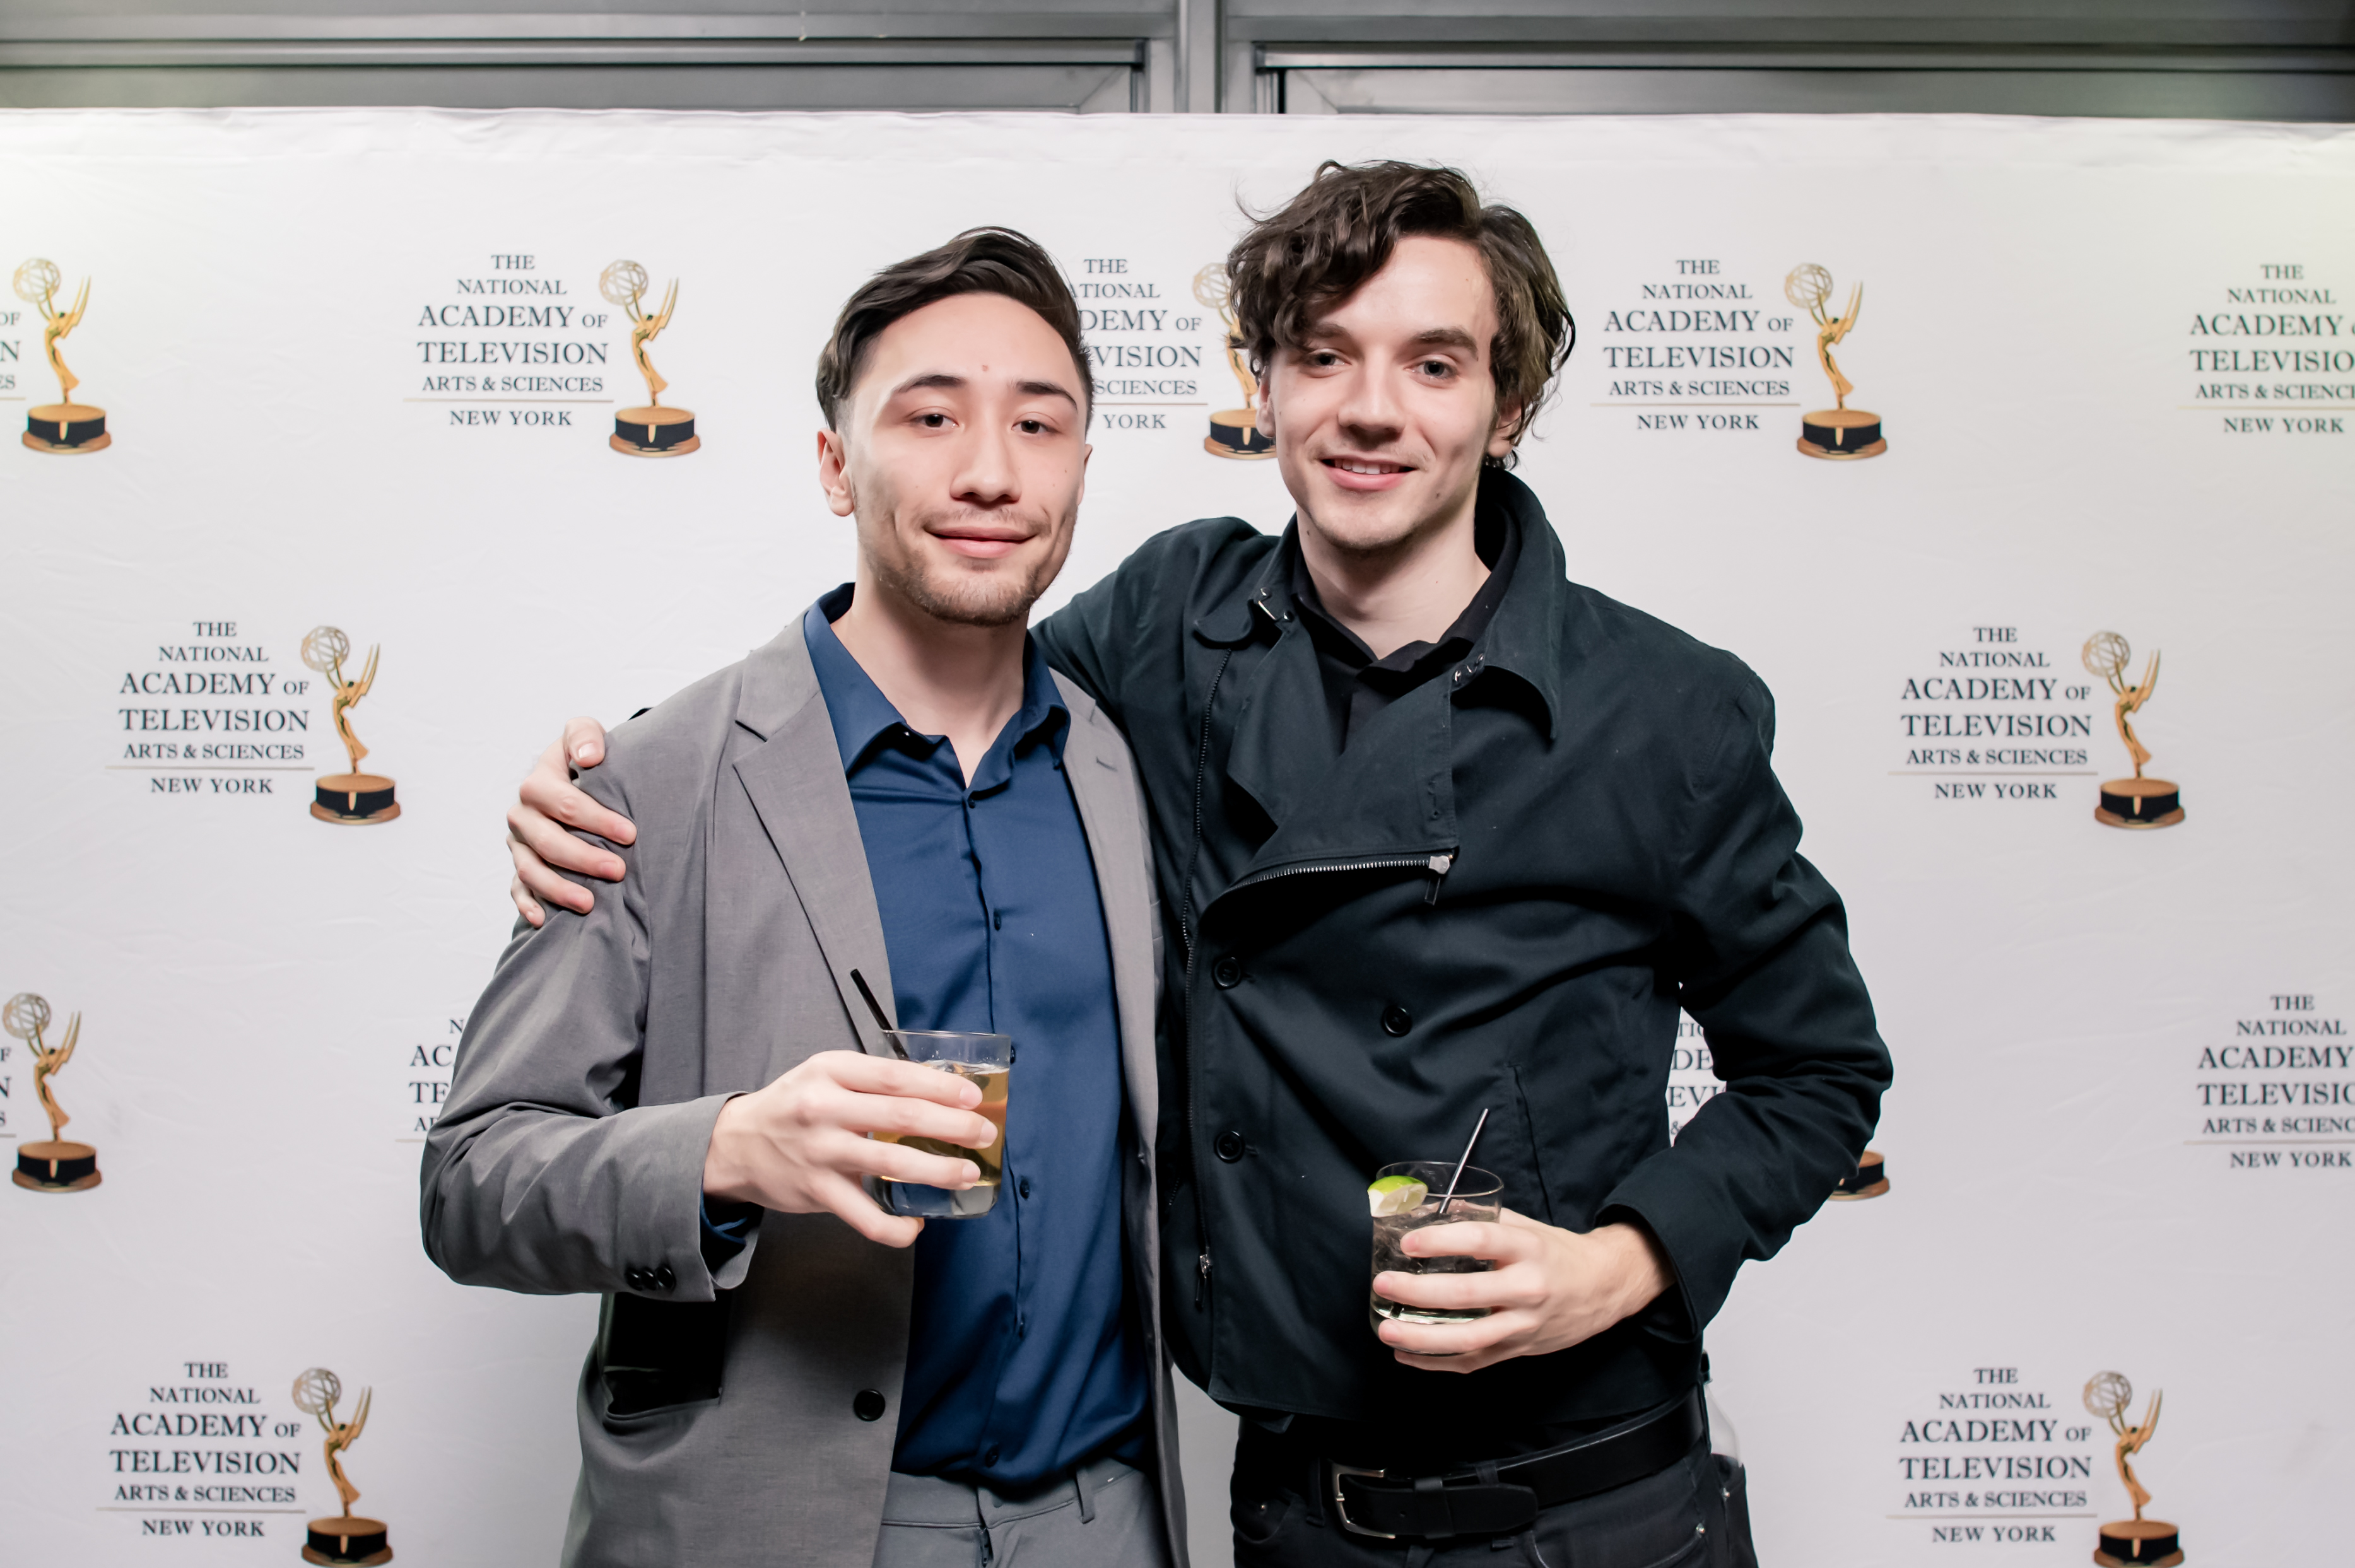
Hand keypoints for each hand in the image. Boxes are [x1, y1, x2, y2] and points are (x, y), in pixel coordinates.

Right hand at [507, 716, 630, 925]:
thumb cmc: (586, 759)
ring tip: (590, 903)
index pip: (563, 803)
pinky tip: (543, 920)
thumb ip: (584, 736)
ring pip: (530, 870)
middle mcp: (523, 814)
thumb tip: (590, 757)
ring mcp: (519, 842)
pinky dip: (527, 904)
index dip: (597, 819)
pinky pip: (517, 888)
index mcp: (537, 783)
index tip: (631, 834)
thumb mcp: (584, 734)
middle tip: (619, 871)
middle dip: (583, 859)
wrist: (574, 776)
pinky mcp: (520, 863)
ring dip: (558, 888)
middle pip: (548, 841)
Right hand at [702, 1050, 1001, 1247]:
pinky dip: (896, 1226)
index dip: (940, 1086)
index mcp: (832, 1070)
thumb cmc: (795, 1105)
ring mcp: (820, 1152)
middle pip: (901, 1115)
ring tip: (967, 1174)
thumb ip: (874, 1081)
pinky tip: (917, 1225)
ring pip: (891, 1163)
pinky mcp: (817, 1191)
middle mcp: (824, 1108)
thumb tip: (942, 1090)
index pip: (895, 1075)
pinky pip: (865, 1216)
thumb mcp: (827, 1075)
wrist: (736, 1144)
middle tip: (984, 1133)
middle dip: (952, 1125)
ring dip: (938, 1170)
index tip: (972, 1096)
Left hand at [1373, 1212, 1671, 1373]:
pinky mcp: (1519, 1350)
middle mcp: (1527, 1288)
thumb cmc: (1555, 1253)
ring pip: (1470, 1338)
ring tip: (1387, 1330)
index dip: (1441, 1241)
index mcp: (1528, 1249)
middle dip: (1419, 1292)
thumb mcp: (1525, 1226)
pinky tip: (1407, 1354)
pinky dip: (1437, 1362)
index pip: (1481, 1241)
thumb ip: (1480, 1219)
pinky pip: (1474, 1361)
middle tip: (1383, 1285)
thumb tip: (1429, 1209)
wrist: (1603, 1288)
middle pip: (1468, 1295)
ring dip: (1422, 1338)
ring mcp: (1524, 1325)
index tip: (1408, 1243)